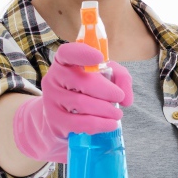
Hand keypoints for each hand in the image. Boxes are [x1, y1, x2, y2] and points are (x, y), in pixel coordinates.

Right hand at [13, 42, 133, 163]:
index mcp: (64, 62)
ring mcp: (51, 99)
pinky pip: (79, 123)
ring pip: (82, 103)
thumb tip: (126, 98)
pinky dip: (100, 124)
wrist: (65, 117)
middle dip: (107, 90)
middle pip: (82, 81)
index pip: (68, 53)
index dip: (83, 54)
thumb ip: (120, 77)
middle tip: (119, 97)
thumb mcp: (105, 77)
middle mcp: (54, 78)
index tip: (100, 58)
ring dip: (106, 110)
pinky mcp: (55, 120)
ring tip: (117, 113)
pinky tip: (110, 124)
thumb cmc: (87, 91)